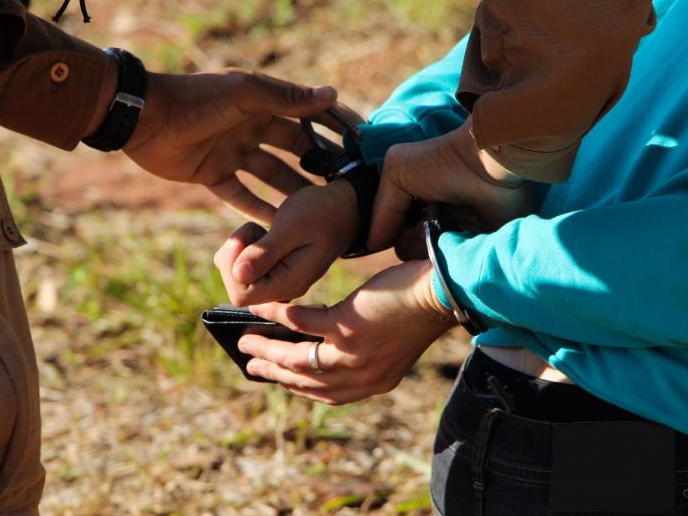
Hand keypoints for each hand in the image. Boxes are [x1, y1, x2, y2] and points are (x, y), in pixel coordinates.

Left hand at [123, 70, 337, 223]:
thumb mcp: (246, 94)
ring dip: (292, 192)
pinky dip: (258, 210)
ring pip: (271, 175)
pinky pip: (241, 195)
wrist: (144, 118)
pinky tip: (280, 227)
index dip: (331, 128)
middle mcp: (251, 126)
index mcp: (262, 103)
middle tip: (344, 189)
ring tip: (319, 214)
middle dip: (317, 166)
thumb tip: (332, 94)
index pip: (305, 114)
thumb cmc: (196, 99)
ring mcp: (232, 151)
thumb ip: (288, 98)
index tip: (359, 145)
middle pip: (292, 149)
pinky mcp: (213, 174)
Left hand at [214, 180, 357, 305]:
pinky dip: (242, 249)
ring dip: (238, 251)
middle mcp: (284, 289)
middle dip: (233, 257)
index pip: (241, 294)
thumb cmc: (321, 213)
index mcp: (289, 283)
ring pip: (237, 277)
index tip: (246, 239)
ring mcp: (279, 281)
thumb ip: (266, 252)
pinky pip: (244, 268)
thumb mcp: (292, 226)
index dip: (232, 268)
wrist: (342, 209)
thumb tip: (238, 274)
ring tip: (261, 231)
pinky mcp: (274, 271)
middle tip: (253, 231)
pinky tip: (261, 234)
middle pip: (236, 288)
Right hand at [239, 260, 456, 404]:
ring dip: (267, 348)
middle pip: (304, 379)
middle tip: (249, 364)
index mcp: (371, 383)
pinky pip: (302, 321)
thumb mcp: (387, 343)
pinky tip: (264, 309)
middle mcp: (361, 376)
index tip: (274, 379)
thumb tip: (316, 341)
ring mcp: (353, 353)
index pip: (324, 394)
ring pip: (297, 357)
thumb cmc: (415, 308)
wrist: (441, 293)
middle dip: (272, 371)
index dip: (295, 387)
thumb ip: (357, 350)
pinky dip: (279, 314)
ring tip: (246, 339)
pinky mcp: (348, 325)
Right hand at [368, 117, 531, 250]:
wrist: (489, 165)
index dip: (390, 231)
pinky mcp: (470, 246)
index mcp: (412, 200)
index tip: (401, 220)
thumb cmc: (442, 163)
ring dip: (429, 246)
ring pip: (424, 259)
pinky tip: (456, 238)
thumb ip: (380, 210)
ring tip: (443, 226)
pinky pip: (449, 266)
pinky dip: (448, 256)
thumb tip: (373, 244)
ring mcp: (450, 234)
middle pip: (405, 248)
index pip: (389, 230)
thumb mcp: (397, 172)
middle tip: (425, 221)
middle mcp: (429, 218)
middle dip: (411, 237)